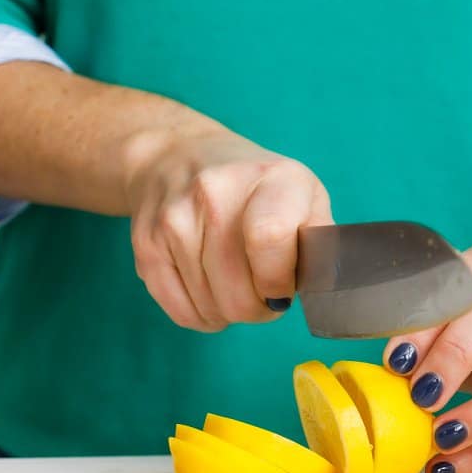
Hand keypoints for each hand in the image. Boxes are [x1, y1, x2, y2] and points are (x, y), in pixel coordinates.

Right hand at [124, 127, 332, 330]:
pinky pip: (180, 311)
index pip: (270, 240)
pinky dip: (202, 316)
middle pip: (238, 291)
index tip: (285, 289)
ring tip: (239, 286)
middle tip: (266, 295)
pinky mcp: (146, 244)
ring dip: (231, 311)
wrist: (177, 155)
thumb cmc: (257, 187)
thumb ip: (320, 238)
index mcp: (271, 178)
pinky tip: (212, 294)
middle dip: (260, 308)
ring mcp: (175, 219)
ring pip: (211, 307)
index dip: (279, 281)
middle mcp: (216, 193)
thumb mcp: (303, 194)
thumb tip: (325, 284)